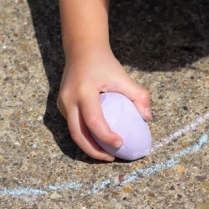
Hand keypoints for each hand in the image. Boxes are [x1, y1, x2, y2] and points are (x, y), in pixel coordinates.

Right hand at [57, 45, 150, 160]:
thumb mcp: (123, 77)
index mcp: (84, 91)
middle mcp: (69, 99)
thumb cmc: (105, 64)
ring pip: (73, 133)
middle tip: (112, 158)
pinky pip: (73, 125)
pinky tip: (99, 142)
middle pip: (78, 134)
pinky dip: (85, 137)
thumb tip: (147, 118)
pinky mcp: (62, 106)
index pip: (94, 120)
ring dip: (89, 146)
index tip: (121, 144)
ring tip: (107, 154)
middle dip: (94, 151)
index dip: (106, 136)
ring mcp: (62, 104)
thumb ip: (138, 95)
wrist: (82, 50)